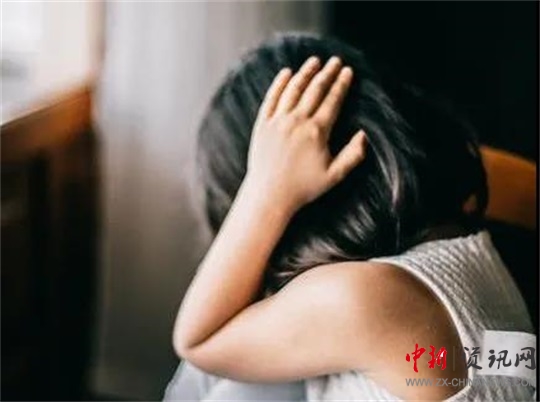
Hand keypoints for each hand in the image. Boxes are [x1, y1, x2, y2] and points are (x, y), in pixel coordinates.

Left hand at [245, 56, 366, 213]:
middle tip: (335, 61)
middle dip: (327, 73)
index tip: (347, 71)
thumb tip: (364, 134)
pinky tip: (286, 73)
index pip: (332, 100)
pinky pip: (272, 98)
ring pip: (293, 89)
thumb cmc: (303, 188)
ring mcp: (278, 121)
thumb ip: (353, 155)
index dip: (341, 84)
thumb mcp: (334, 175)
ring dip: (305, 73)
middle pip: (315, 90)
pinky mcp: (263, 124)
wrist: (269, 194)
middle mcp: (297, 121)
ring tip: (314, 61)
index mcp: (317, 132)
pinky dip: (279, 84)